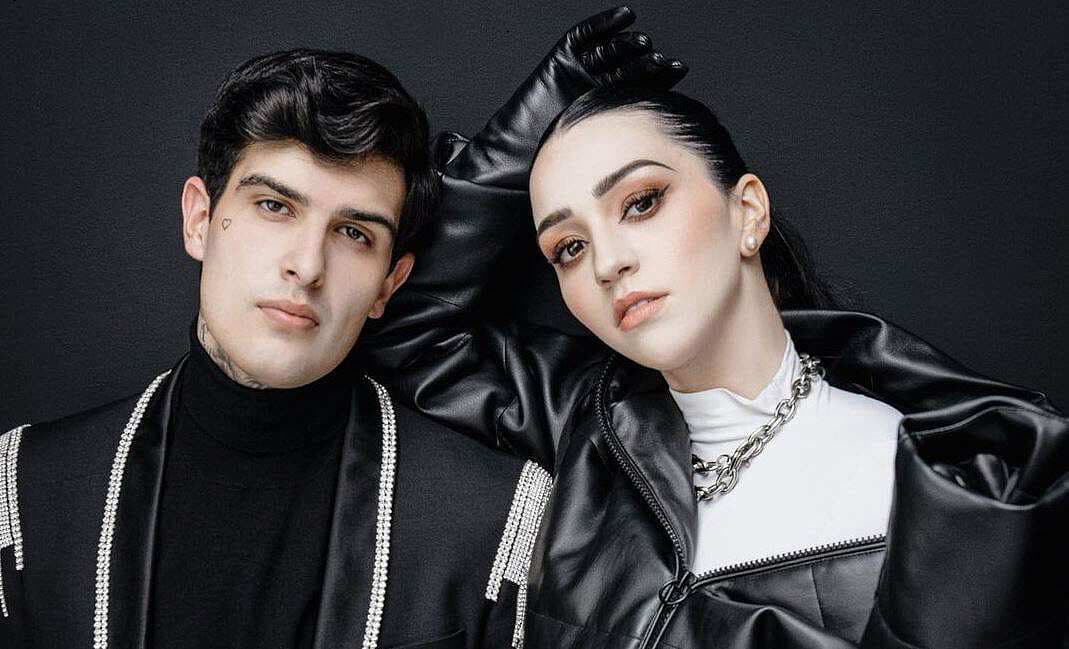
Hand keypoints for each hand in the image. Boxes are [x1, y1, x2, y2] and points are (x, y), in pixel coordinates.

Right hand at [447, 6, 686, 188]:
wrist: (512, 161)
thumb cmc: (554, 167)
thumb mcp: (599, 156)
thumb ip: (626, 145)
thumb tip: (666, 148)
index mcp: (607, 112)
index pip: (640, 87)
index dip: (660, 76)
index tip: (680, 69)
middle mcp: (594, 91)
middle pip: (628, 67)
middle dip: (647, 61)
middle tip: (664, 59)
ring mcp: (578, 75)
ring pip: (608, 51)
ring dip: (627, 43)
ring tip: (644, 42)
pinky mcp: (560, 62)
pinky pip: (582, 37)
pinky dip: (603, 25)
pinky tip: (625, 16)